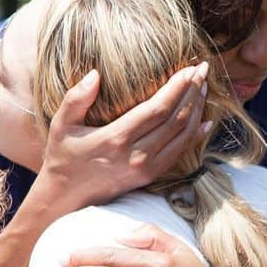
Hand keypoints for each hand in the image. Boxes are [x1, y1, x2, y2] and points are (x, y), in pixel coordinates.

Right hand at [36, 62, 208, 210]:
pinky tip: (205, 120)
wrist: (65, 198)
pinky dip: (195, 136)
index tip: (189, 68)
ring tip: (203, 87)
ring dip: (197, 110)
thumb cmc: (63, 157)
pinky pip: (180, 153)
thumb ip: (76, 98)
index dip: (178, 87)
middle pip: (176, 120)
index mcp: (116, 139)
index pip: (158, 109)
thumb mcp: (61, 125)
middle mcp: (136, 156)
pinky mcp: (150, 177)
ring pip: (183, 136)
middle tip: (203, 69)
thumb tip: (95, 73)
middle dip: (193, 92)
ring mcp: (146, 169)